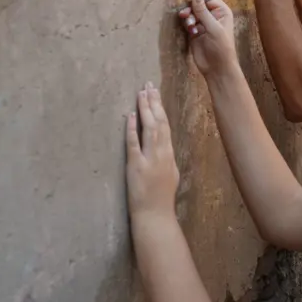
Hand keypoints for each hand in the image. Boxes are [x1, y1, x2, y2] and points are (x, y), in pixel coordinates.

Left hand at [126, 83, 178, 218]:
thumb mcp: (171, 175)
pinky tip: (130, 115)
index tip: (155, 93)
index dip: (160, 108)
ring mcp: (150, 159)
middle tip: (148, 85)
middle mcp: (162, 153)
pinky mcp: (137, 166)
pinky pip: (134, 143)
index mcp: (170, 154)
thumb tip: (164, 147)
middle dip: (154, 102)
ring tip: (141, 93)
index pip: (166, 125)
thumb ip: (167, 159)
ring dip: (145, 109)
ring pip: (150, 128)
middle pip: (159, 122)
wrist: (155, 216)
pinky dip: (132, 128)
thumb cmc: (162, 199)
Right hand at [178, 0, 237, 76]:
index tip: (189, 0)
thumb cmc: (221, 47)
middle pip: (198, 3)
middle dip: (191, 8)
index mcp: (222, 12)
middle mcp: (213, 15)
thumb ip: (203, 11)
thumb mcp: (213, 28)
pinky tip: (190, 31)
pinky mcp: (195, 31)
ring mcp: (203, 23)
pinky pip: (188, 21)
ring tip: (190, 26)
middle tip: (184, 14)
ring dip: (188, 17)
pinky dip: (187, 24)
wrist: (217, 68)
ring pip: (192, 12)